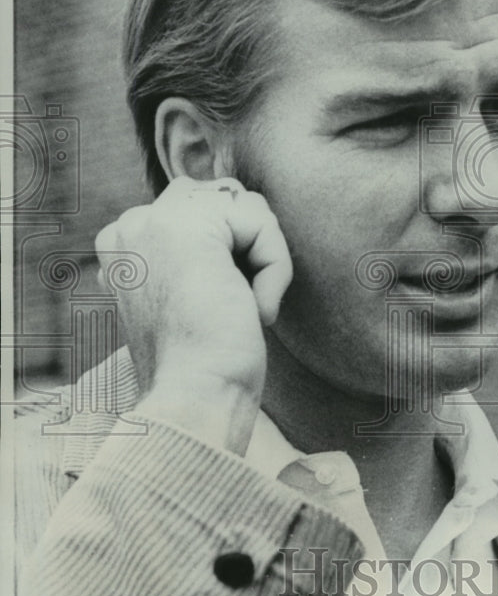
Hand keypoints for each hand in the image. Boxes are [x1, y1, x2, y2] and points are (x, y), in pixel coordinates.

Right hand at [95, 176, 292, 452]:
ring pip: (247, 208)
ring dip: (264, 261)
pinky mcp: (190, 225)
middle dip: (250, 246)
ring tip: (244, 308)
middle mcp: (131, 225)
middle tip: (236, 306)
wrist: (195, 397)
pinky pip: (262, 223)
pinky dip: (275, 268)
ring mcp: (154, 220)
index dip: (233, 255)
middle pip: (226, 198)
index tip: (216, 310)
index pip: (203, 210)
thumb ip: (199, 251)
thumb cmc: (201, 365)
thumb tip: (240, 204)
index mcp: (122, 245)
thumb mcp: (191, 297)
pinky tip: (253, 311)